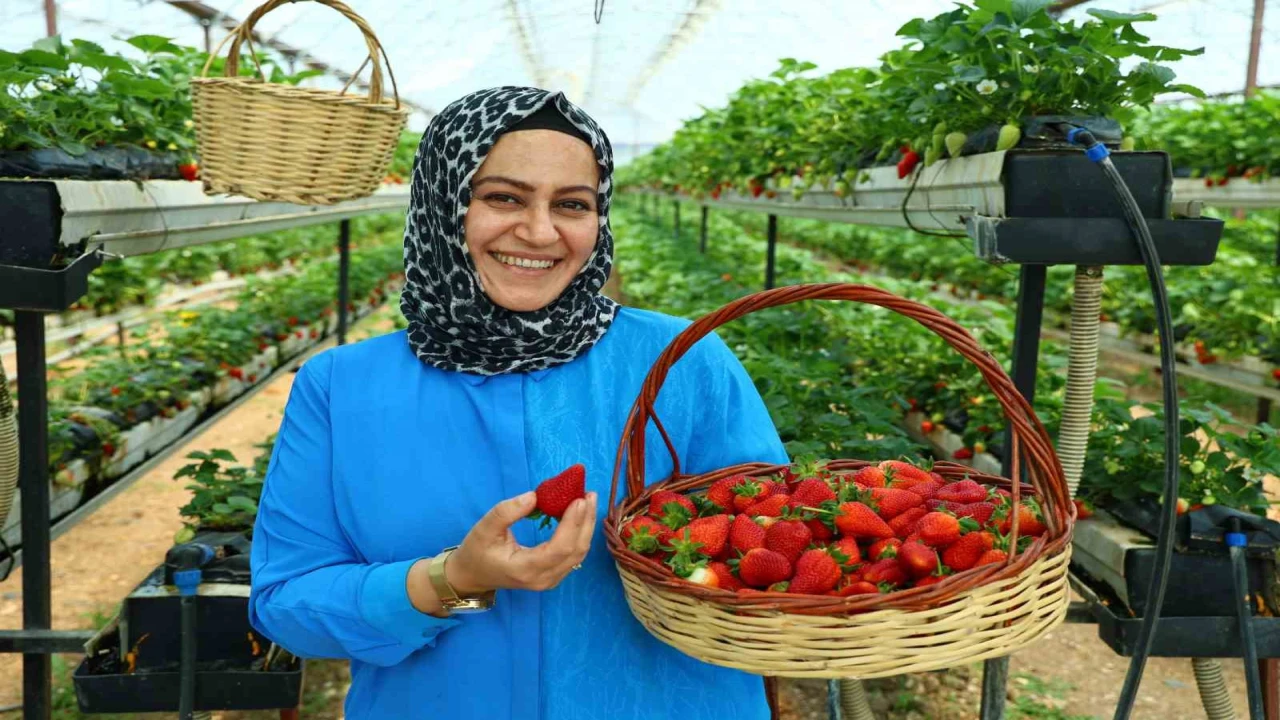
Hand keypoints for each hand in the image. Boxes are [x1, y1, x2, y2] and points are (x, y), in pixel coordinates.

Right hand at [446, 490, 597, 594]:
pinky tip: (580, 515)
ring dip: (586, 526)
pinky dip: (580, 534)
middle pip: (575, 551)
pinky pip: (573, 555)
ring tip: (588, 501)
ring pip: (578, 554)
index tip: (578, 499)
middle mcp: (542, 579)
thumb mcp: (485, 528)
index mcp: (525, 569)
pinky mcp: (553, 575)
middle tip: (589, 494)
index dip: (572, 524)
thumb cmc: (477, 551)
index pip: (558, 548)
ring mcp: (550, 580)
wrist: (473, 575)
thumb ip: (508, 511)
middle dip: (585, 521)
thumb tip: (535, 496)